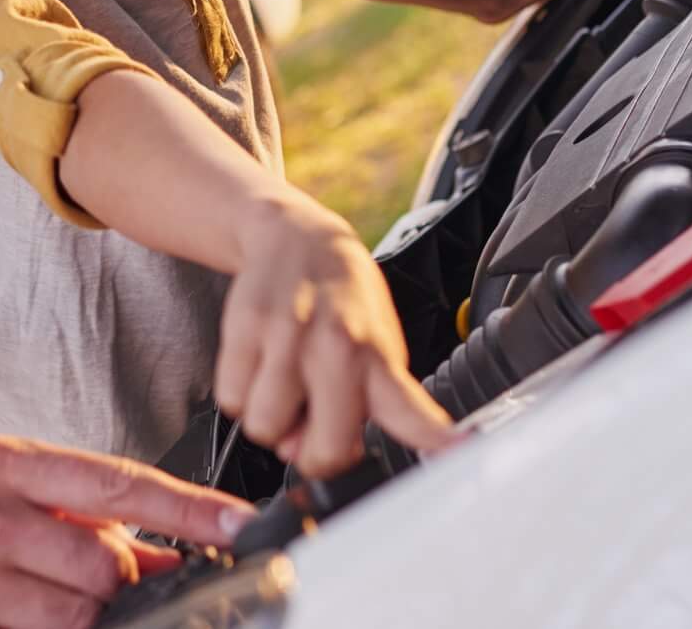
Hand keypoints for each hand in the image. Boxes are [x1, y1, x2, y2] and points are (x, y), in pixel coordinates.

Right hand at [0, 437, 249, 628]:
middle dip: (120, 587)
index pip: (117, 483)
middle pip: (107, 567)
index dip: (189, 508)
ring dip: (83, 620)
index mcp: (2, 465)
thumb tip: (165, 551)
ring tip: (40, 603)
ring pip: (76, 618)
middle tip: (98, 588)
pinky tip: (11, 621)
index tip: (244, 524)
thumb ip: (69, 511)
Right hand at [215, 198, 452, 477]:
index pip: (412, 411)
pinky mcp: (245, 327)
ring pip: (265, 427)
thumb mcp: (375, 347)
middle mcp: (337, 348)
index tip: (460, 449)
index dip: (437, 439)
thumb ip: (356, 407)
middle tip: (310, 418)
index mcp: (378, 358)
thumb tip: (300, 451)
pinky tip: (259, 365)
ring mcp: (288, 337)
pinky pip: (231, 399)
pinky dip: (240, 393)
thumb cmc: (341, 301)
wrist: (297, 238)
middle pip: (322, 452)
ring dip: (269, 418)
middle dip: (309, 450)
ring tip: (283, 383)